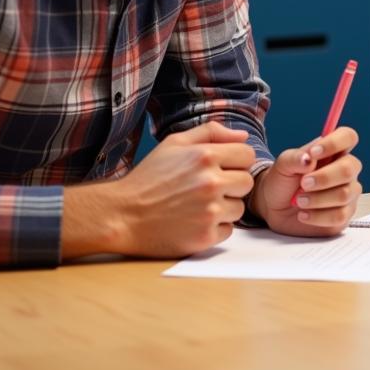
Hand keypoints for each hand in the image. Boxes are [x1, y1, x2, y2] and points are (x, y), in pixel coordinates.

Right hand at [63, 122, 255, 258]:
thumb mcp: (175, 143)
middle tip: (207, 189)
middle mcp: (211, 182)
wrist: (121, 215)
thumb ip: (211, 132)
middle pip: (247, 182)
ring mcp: (209, 211)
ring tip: (197, 206)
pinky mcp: (204, 236)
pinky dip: (215, 228)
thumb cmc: (148, 178)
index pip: (248, 155)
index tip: (219, 169)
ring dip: (224, 208)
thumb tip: (243, 137)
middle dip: (231, 185)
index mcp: (206, 156)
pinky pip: (228, 230)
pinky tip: (193, 222)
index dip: (235, 162)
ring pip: (239, 208)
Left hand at [248, 126, 362, 237]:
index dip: (335, 143)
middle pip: (350, 168)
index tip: (314, 153)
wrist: (274, 207)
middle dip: (324, 178)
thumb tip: (308, 158)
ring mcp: (348, 193)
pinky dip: (318, 216)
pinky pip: (339, 216)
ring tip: (299, 201)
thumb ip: (295, 158)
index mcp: (334, 151)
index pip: (348, 137)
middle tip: (303, 183)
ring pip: (344, 194)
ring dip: (318, 199)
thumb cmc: (283, 180)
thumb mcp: (283, 164)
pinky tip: (304, 214)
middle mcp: (345, 170)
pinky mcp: (344, 215)